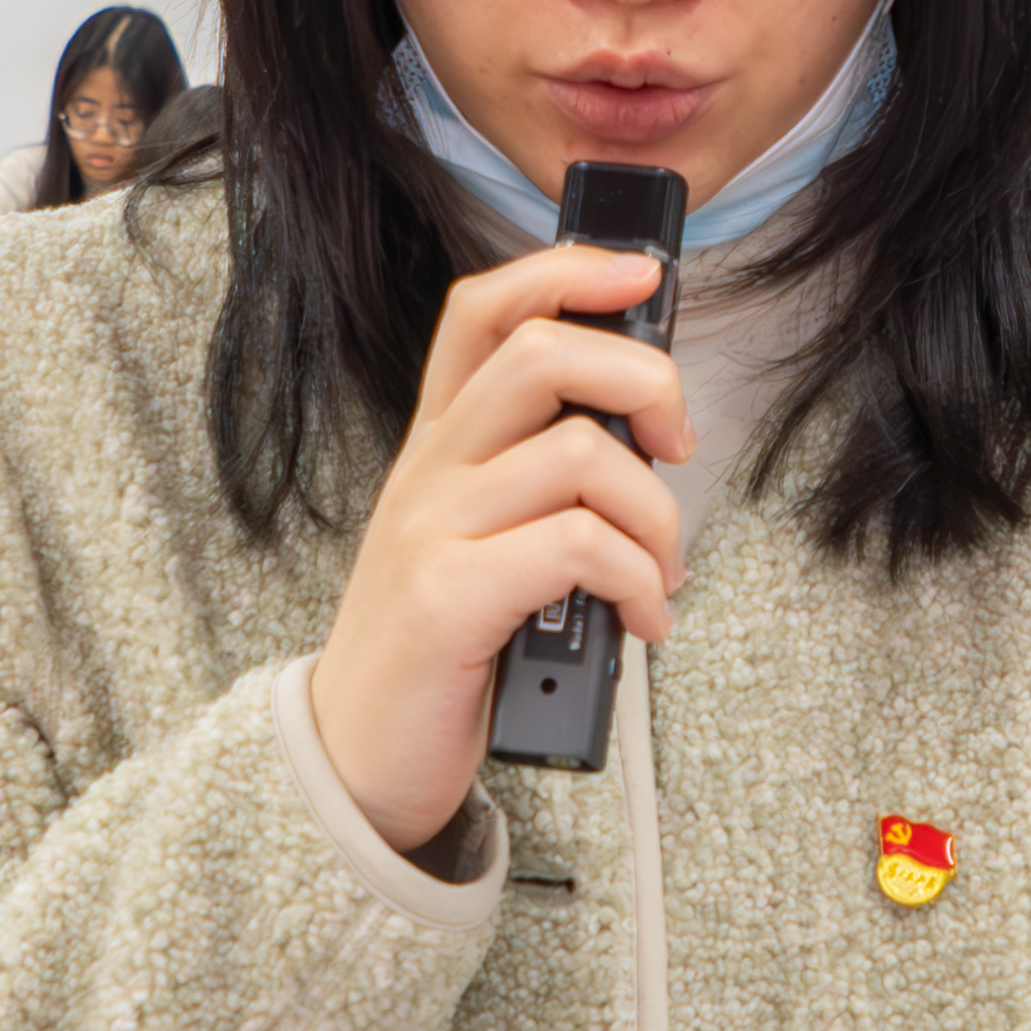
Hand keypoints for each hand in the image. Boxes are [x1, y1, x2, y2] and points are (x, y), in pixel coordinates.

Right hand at [306, 244, 691, 852]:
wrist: (353, 759)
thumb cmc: (440, 651)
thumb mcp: (479, 542)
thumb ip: (539, 483)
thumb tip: (649, 437)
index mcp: (439, 445)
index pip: (485, 310)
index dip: (568, 272)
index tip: (644, 275)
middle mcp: (430, 470)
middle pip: (546, 354)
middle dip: (647, 383)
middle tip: (676, 449)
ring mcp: (433, 528)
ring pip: (582, 452)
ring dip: (657, 515)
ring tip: (661, 573)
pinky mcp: (449, 596)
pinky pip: (578, 546)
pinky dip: (639, 582)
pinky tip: (643, 621)